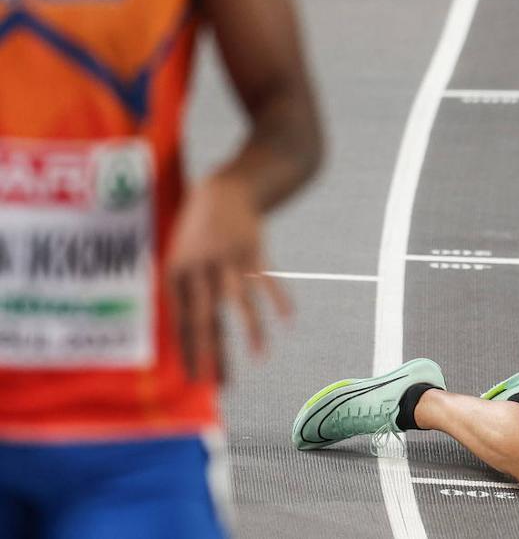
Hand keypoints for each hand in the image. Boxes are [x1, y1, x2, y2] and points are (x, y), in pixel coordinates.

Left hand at [165, 174, 291, 381]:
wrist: (226, 189)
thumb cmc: (199, 228)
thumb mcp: (180, 253)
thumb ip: (184, 290)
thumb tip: (190, 333)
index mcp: (177, 271)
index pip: (180, 319)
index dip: (188, 351)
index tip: (195, 379)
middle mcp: (200, 266)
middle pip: (206, 316)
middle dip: (212, 352)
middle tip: (217, 382)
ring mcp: (229, 257)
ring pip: (240, 300)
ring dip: (251, 330)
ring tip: (261, 357)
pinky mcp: (253, 249)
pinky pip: (267, 279)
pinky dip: (280, 299)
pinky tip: (289, 320)